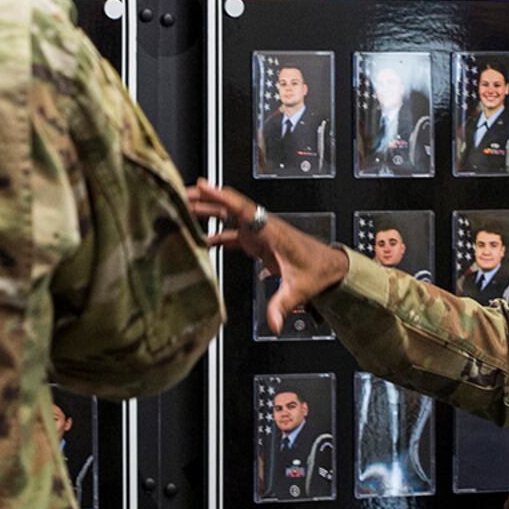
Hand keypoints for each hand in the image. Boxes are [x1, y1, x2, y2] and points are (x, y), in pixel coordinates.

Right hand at [186, 181, 349, 334]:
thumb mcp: (299, 289)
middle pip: (229, 207)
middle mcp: (262, 226)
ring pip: (228, 217)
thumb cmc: (317, 270)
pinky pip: (231, 232)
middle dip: (204, 199)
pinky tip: (201, 240)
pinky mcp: (257, 240)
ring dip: (206, 212)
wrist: (329, 266)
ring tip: (183, 210)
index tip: (203, 185)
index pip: (243, 209)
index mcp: (271, 231)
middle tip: (180, 194)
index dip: (221, 196)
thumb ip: (283, 305)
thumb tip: (273, 324)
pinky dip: (214, 233)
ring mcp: (258, 232)